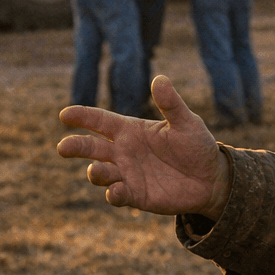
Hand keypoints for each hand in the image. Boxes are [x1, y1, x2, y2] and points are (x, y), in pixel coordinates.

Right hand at [57, 76, 231, 219]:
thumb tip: (159, 79)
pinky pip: (118, 195)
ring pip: (100, 173)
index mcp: (130, 130)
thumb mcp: (186, 122)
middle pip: (91, 148)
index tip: (64, 115)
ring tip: (95, 171)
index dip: (82, 116)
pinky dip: (114, 194)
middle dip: (75, 147)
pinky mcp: (136, 195)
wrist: (211, 179)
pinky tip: (116, 191)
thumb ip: (171, 103)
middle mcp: (123, 152)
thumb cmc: (196, 145)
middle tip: (63, 148)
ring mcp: (127, 174)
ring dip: (95, 173)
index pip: (100, 120)